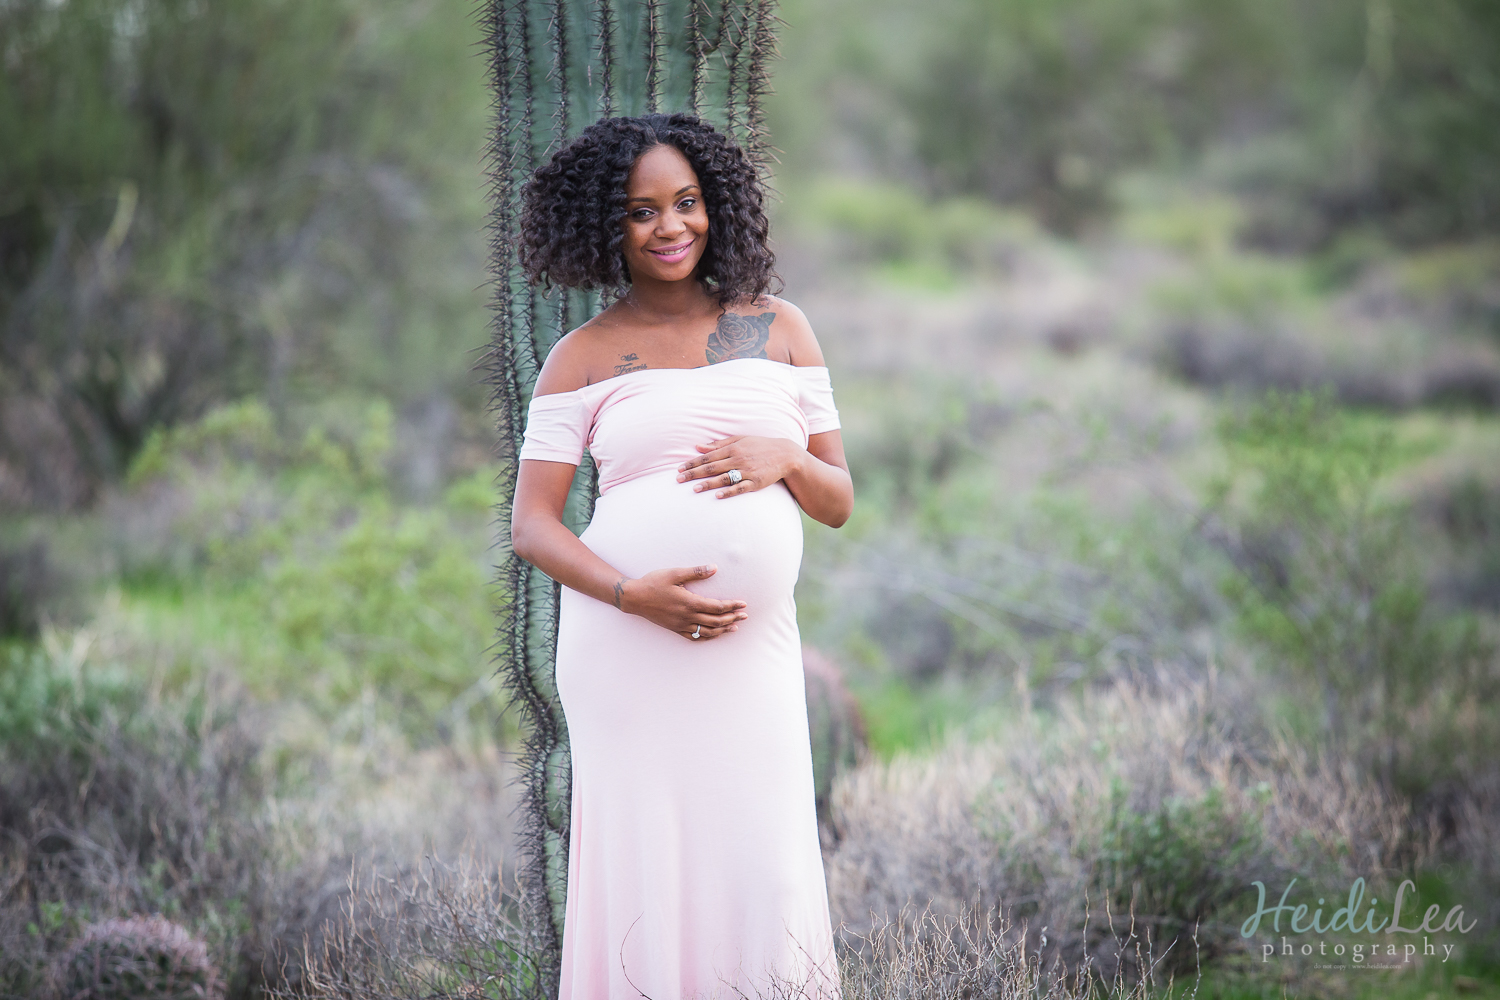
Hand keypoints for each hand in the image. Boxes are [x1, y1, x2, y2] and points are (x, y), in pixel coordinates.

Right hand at [618, 564, 748, 640]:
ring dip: (723, 630)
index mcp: (689, 602)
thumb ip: (695, 572)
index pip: (717, 607)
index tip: (743, 604)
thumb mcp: (674, 574)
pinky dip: (707, 637)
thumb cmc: (653, 583)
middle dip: (732, 618)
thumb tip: (714, 568)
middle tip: (745, 615)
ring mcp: (681, 625)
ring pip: (707, 632)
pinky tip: (714, 635)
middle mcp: (687, 616)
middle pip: (715, 621)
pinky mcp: (675, 629)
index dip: (732, 605)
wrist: (634, 598)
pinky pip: (694, 637)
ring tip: (735, 627)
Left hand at [676, 435, 804, 497]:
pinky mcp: (756, 482)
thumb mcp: (740, 440)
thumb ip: (718, 444)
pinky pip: (740, 488)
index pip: (708, 456)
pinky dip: (728, 491)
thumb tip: (698, 446)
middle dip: (694, 473)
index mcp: (733, 448)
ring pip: (723, 478)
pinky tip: (717, 495)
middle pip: (712, 467)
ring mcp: (747, 471)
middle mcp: (738, 459)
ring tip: (694, 489)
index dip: (692, 463)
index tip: (679, 468)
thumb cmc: (760, 446)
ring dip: (708, 483)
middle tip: (678, 480)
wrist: (785, 455)